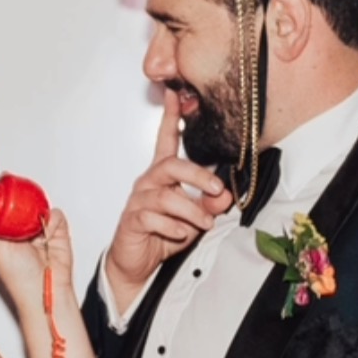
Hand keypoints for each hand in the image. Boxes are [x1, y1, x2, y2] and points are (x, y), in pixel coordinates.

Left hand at [0, 203, 74, 315]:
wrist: (45, 289)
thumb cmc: (19, 277)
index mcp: (2, 233)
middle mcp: (21, 229)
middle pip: (20, 203)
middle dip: (20, 203)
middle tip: (18, 206)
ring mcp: (39, 228)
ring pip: (38, 207)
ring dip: (37, 215)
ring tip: (34, 232)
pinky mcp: (57, 230)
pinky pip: (56, 215)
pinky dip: (52, 222)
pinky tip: (46, 236)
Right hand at [103, 90, 230, 313]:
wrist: (137, 263)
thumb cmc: (163, 234)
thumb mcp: (195, 218)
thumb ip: (210, 204)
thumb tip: (225, 195)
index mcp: (163, 174)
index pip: (166, 139)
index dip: (171, 117)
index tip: (176, 94)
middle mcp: (149, 182)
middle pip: (171, 166)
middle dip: (197, 176)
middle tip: (217, 188)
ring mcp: (139, 200)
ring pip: (166, 196)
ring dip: (191, 209)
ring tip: (204, 223)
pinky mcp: (132, 220)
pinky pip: (153, 218)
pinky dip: (172, 226)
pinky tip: (180, 233)